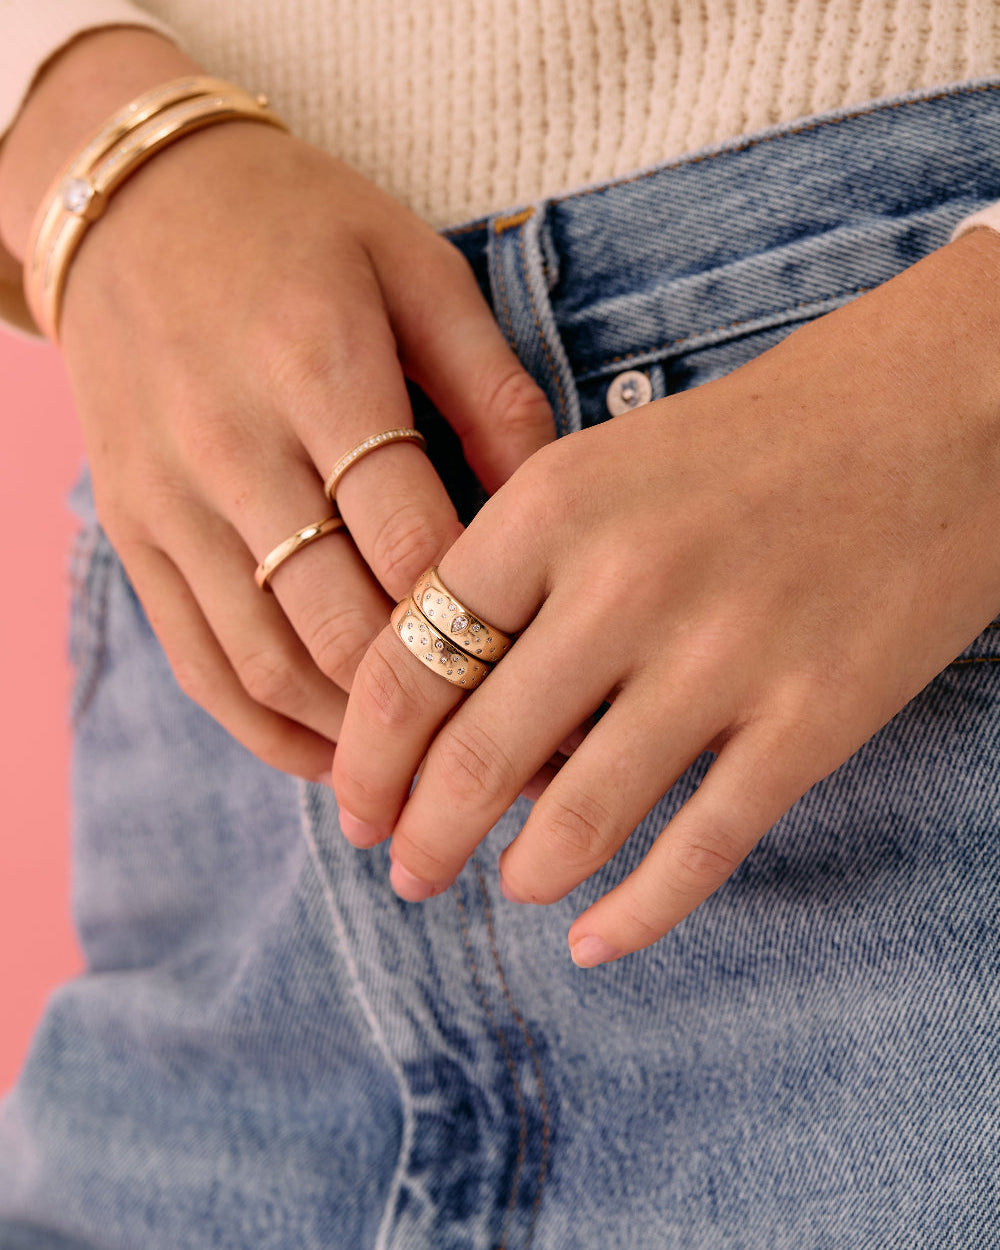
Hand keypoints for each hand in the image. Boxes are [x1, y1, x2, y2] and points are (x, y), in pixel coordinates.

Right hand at [43, 93, 551, 777]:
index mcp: (321, 368)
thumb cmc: (296, 225)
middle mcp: (234, 446)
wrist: (133, 202)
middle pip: (344, 624)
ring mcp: (171, 500)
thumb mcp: (412, 263)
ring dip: (357, 741)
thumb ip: (489, 384)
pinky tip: (336, 759)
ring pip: (269, 663)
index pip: (417, 543)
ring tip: (437, 780)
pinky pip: (199, 662)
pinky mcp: (134, 532)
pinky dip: (268, 729)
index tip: (562, 686)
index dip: (492, 632)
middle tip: (516, 761)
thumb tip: (555, 501)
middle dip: (436, 711)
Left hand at [332, 230, 999, 962]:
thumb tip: (449, 707)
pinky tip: (596, 941)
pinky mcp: (812, 720)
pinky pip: (700, 850)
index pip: (408, 661)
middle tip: (404, 870)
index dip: (364, 755)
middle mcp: (621, 584)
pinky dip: (636, 913)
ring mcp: (722, 658)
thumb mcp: (604, 465)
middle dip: (422, 836)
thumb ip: (516, 572)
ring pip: (577, 820)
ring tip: (505, 886)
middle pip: (475, 757)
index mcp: (550, 506)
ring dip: (519, 875)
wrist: (937, 411)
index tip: (356, 803)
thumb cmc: (753, 439)